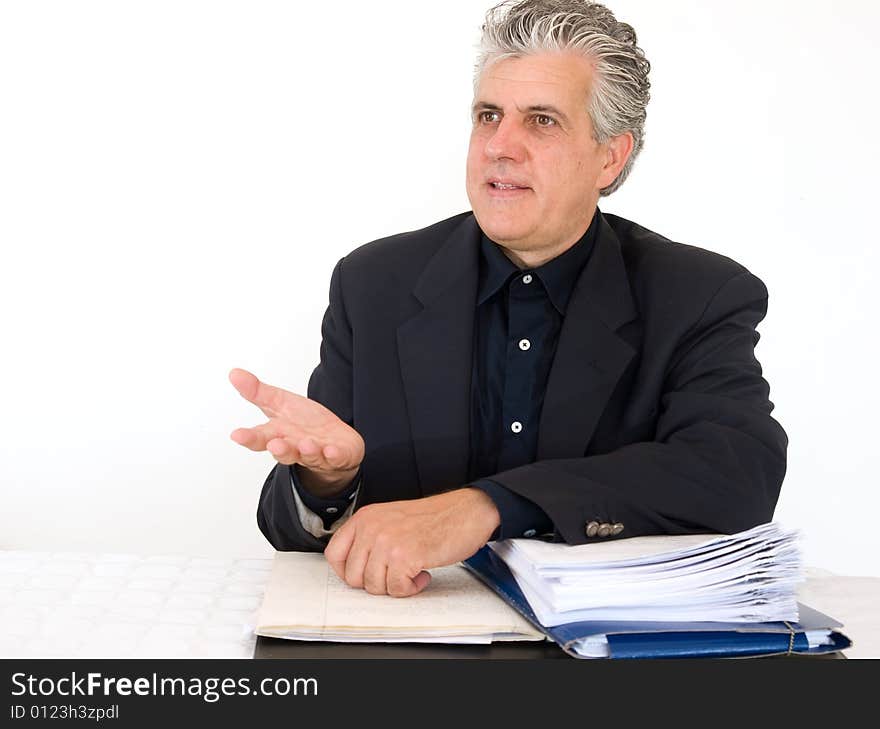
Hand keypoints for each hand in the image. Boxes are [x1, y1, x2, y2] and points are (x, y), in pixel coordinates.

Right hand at [228, 368, 364, 491]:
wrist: (334, 442)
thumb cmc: (305, 423)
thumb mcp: (280, 403)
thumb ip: (258, 393)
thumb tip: (234, 373)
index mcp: (278, 435)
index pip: (260, 438)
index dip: (248, 437)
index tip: (236, 435)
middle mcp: (295, 448)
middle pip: (284, 451)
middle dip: (280, 449)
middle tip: (274, 445)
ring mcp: (317, 454)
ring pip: (310, 455)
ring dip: (308, 451)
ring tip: (306, 444)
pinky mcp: (338, 455)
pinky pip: (336, 457)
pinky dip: (334, 454)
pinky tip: (332, 450)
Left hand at [324, 488, 500, 596]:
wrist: (465, 511)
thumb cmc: (433, 518)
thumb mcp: (390, 519)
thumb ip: (369, 538)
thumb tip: (354, 569)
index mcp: (365, 517)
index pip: (334, 554)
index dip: (348, 572)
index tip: (366, 574)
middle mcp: (372, 528)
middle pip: (353, 577)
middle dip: (376, 583)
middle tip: (395, 574)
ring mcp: (387, 542)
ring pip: (374, 586)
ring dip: (395, 586)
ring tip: (411, 572)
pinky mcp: (405, 556)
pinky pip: (396, 589)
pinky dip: (411, 588)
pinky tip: (422, 574)